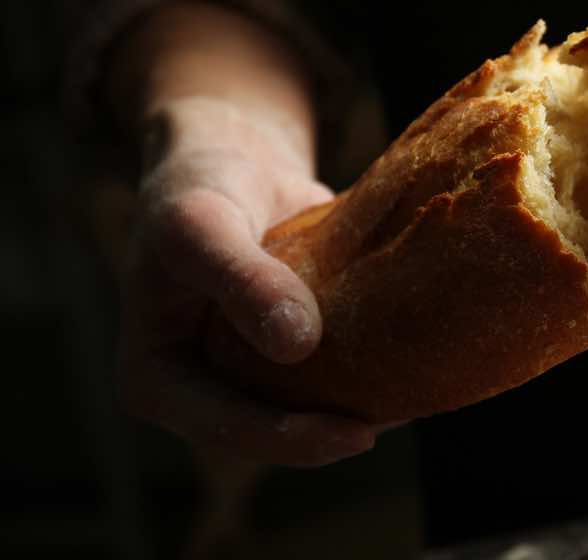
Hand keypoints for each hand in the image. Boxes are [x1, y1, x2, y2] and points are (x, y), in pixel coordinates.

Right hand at [107, 0, 380, 464]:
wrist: (234, 155)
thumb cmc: (200, 186)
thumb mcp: (200, 226)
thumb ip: (242, 280)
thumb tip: (296, 344)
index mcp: (158, 380)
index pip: (227, 428)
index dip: (291, 439)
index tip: (360, 434)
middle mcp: (204, 390)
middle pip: (276, 429)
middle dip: (337, 431)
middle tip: (407, 410)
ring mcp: (251, 372)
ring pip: (311, 407)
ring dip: (363, 403)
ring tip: (422, 391)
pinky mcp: (296, 350)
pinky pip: (335, 372)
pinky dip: (374, 367)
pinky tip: (421, 361)